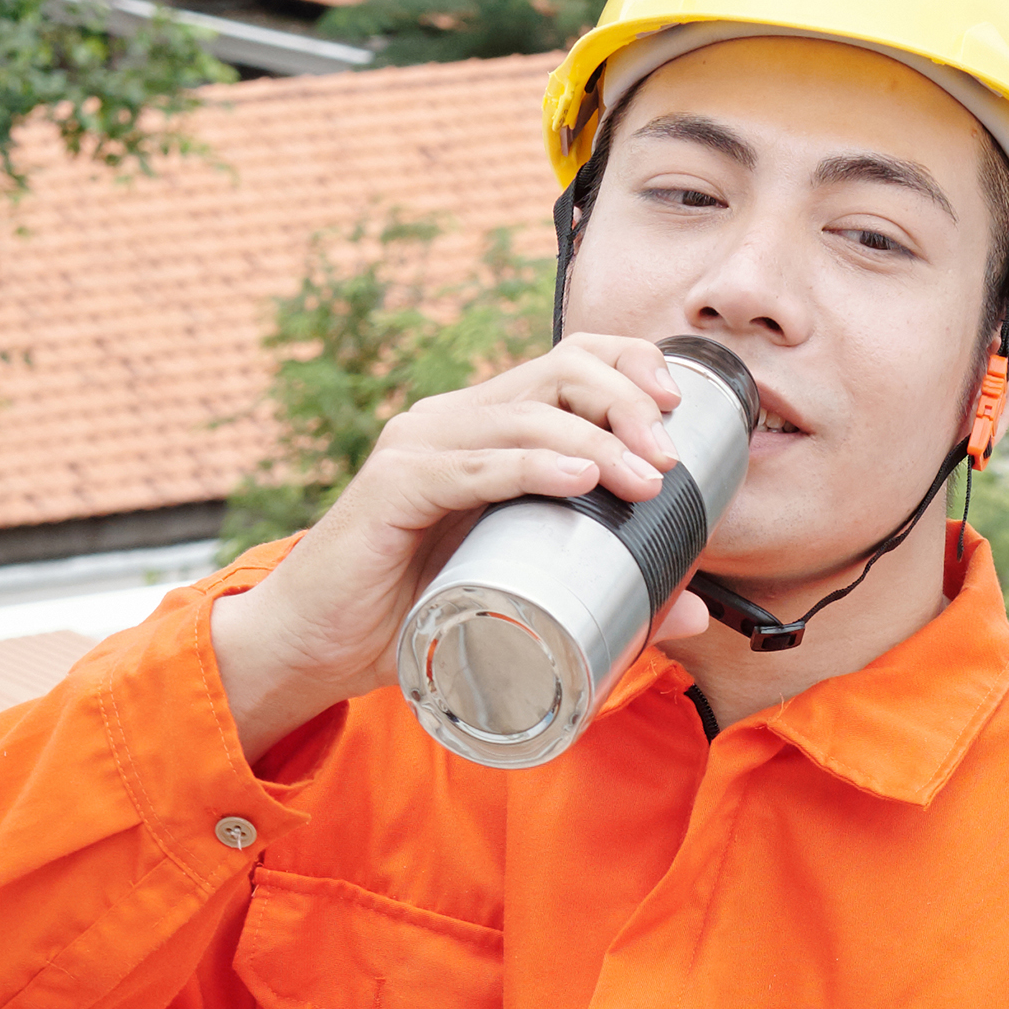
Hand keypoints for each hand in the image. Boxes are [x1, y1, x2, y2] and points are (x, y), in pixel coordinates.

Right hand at [212, 332, 716, 752]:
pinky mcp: (392, 487)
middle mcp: (452, 421)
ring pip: (522, 413)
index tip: (675, 408)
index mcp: (485, 429)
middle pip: (556, 372)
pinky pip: (469, 466)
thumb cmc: (413, 615)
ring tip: (644, 479)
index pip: (568, 360)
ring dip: (594, 439)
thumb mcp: (522, 597)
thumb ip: (607, 598)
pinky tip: (577, 479)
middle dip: (625, 403)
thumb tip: (696, 616)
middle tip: (667, 459)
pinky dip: (528, 467)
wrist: (313, 648)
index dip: (628, 364)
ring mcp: (418, 447)